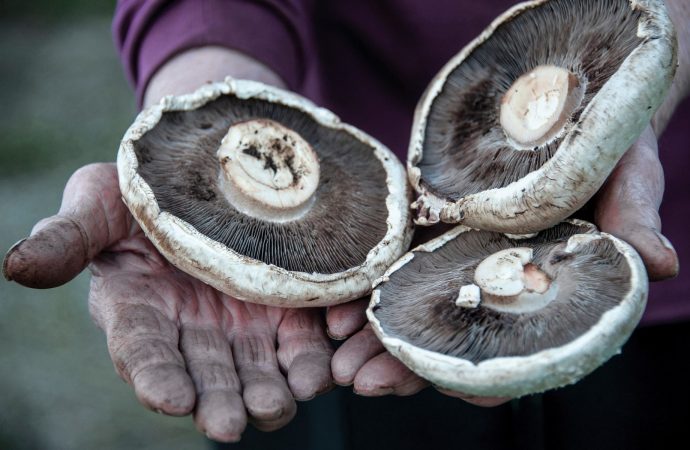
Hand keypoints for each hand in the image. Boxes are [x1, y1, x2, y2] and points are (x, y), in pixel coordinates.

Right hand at [3, 163, 333, 440]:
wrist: (208, 174)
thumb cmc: (141, 190)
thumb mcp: (97, 204)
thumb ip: (66, 238)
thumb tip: (16, 267)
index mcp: (140, 309)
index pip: (143, 352)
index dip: (155, 376)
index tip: (169, 398)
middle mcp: (192, 328)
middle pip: (205, 374)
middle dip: (217, 401)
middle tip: (229, 424)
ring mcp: (242, 323)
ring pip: (256, 370)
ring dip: (268, 393)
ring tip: (276, 406)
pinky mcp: (284, 310)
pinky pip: (301, 344)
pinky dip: (311, 362)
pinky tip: (322, 373)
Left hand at [327, 124, 678, 406]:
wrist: (565, 100)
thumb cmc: (606, 142)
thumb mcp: (627, 170)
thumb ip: (633, 215)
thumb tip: (659, 262)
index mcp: (546, 283)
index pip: (520, 344)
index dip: (495, 372)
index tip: (466, 393)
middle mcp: (496, 278)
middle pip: (454, 334)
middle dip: (411, 364)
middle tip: (365, 384)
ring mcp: (457, 253)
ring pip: (414, 307)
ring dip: (377, 337)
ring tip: (339, 360)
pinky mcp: (428, 223)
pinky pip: (391, 261)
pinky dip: (364, 288)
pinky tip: (333, 311)